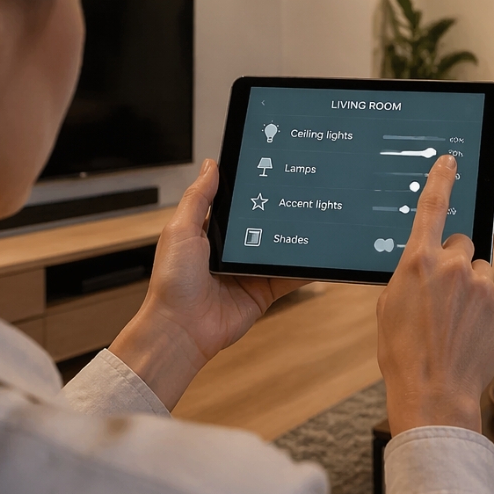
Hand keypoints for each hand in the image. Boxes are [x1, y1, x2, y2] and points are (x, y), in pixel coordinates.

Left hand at [110, 159, 305, 408]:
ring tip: (319, 219)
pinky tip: (321, 257)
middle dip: (283, 211)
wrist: (181, 329)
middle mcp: (233, 249)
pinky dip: (307, 269)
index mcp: (211, 231)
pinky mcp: (264, 291)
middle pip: (265, 224)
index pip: (239, 203)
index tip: (276, 169)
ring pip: (282, 248)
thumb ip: (199, 197)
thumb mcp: (181, 230)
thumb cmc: (173, 281)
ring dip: (298, 239)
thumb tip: (212, 164)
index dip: (255, 188)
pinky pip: (291, 276)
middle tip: (306, 192)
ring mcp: (250, 271)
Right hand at [377, 154, 493, 434]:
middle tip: (443, 298)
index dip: (441, 179)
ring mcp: (483, 284)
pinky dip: (487, 308)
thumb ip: (407, 277)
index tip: (450, 160)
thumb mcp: (388, 308)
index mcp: (418, 262)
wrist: (435, 394)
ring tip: (456, 323)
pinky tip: (472, 332)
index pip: (432, 207)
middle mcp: (454, 266)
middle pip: (461, 245)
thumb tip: (423, 268)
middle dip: (454, 264)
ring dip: (472, 288)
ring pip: (480, 272)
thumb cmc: (404, 355)